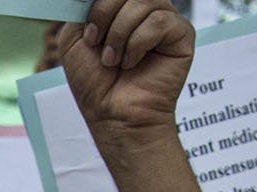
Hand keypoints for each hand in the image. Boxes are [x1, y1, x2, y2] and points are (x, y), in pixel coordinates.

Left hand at [59, 0, 194, 139]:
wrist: (112, 115)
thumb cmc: (96, 83)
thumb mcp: (74, 39)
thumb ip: (82, 8)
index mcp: (122, 7)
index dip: (100, 5)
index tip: (88, 33)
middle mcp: (145, 10)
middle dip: (104, 14)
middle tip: (97, 45)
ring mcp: (165, 20)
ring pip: (143, 2)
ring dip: (119, 34)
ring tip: (114, 60)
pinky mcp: (182, 34)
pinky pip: (159, 21)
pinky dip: (138, 44)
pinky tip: (132, 63)